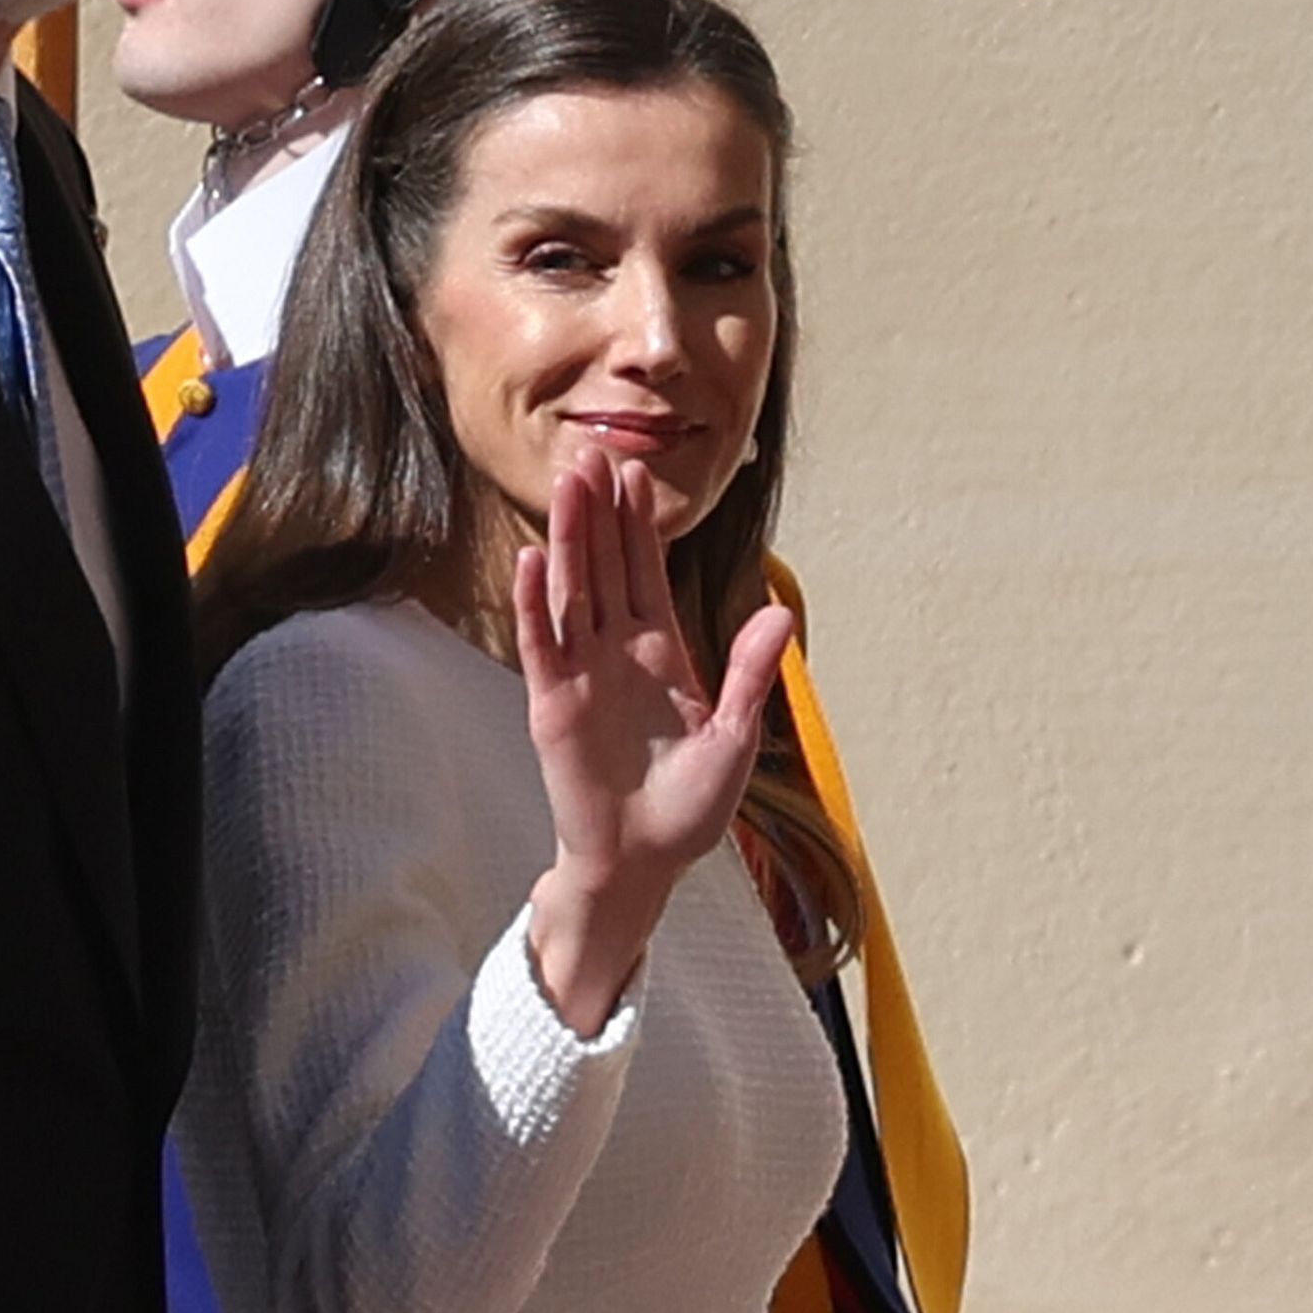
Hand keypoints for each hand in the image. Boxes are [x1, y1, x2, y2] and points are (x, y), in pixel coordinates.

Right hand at [516, 446, 794, 1037]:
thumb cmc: (689, 810)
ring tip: (564, 484)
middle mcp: (617, 652)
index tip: (634, 471)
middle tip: (590, 450)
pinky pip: (542, 643)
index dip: (639, 523)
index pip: (646, 572)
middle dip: (598, 511)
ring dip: (566, 538)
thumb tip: (780, 614)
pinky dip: (535, 602)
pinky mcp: (551, 703)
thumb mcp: (735, 738)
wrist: (641, 862)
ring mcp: (581, 673)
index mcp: (662, 654)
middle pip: (604, 566)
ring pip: (571, 590)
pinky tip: (531, 559)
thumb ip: (751, 674)